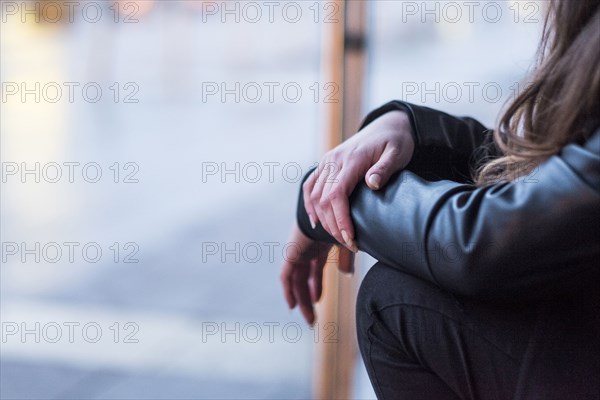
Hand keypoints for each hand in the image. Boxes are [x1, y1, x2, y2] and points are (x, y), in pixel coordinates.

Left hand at [280, 224, 353, 324]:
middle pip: (305, 278)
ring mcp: (298, 251)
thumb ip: (346, 258)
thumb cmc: (343, 221)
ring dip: (301, 299)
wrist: (332, 207)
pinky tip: (292, 305)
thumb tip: (347, 274)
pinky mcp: (292, 252)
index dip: (316, 286)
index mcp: (320, 246)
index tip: (317, 300)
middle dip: (308, 298)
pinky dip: (288, 290)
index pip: (315, 271)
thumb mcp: (347, 244)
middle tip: (313, 318)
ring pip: (296, 281)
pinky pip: (286, 275)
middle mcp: (307, 250)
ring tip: (309, 318)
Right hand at [303, 110, 414, 249]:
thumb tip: (372, 184)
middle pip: (323, 200)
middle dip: (334, 227)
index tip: (351, 239)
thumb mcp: (397, 153)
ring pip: (314, 197)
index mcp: (350, 160)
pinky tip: (316, 222)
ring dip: (323, 221)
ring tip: (339, 239)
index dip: (340, 220)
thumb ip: (384, 168)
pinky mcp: (325, 165)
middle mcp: (333, 161)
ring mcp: (326, 162)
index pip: (337, 195)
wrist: (388, 125)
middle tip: (350, 245)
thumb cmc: (396, 141)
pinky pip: (310, 187)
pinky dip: (310, 206)